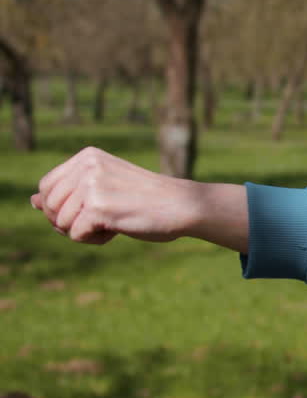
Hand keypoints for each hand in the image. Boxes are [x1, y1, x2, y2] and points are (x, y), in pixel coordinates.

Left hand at [31, 147, 201, 244]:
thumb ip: (69, 194)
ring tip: (112, 224)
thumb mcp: (104, 189)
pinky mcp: (99, 207)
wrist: (183, 205)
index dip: (60, 208)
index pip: (46, 187)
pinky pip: (75, 235)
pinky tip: (117, 231)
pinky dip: (94, 240)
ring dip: (83, 232)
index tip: (89, 211)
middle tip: (101, 220)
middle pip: (49, 207)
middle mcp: (87, 166)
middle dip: (68, 222)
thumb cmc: (146, 200)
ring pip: (60, 223)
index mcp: (88, 156)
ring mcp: (92, 185)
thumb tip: (31, 201)